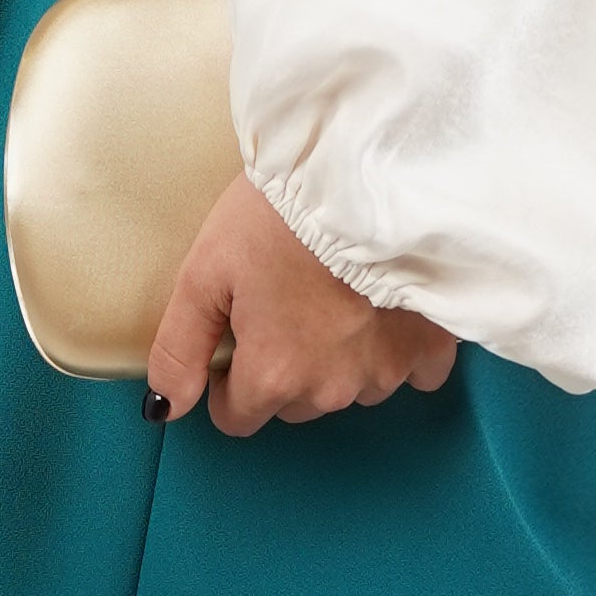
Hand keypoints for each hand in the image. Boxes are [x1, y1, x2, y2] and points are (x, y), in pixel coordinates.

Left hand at [143, 174, 459, 435]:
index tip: (237, 334)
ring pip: (348, 389)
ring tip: (334, 298)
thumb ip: (180, 349)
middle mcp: (331, 389)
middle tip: (284, 304)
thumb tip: (163, 409)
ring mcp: (386, 372)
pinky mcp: (431, 348)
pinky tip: (386, 313)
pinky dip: (396, 353)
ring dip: (337, 361)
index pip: (237, 417)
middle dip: (282, 369)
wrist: (368, 177)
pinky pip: (413, 375)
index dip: (227, 381)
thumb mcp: (205, 273)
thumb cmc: (278, 219)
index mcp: (274, 375)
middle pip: (293, 404)